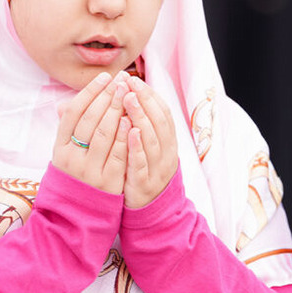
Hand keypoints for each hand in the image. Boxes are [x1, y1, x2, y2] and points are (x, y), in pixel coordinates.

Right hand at [53, 71, 128, 194]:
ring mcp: (89, 171)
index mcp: (60, 148)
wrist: (76, 215)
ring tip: (128, 92)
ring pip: (104, 134)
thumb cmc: (74, 176)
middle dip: (107, 96)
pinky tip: (132, 120)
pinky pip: (118, 154)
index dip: (89, 92)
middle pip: (90, 120)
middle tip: (121, 79)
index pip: (73, 113)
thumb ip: (69, 130)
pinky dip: (125, 135)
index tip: (104, 77)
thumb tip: (65, 103)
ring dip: (117, 110)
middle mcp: (72, 158)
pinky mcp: (107, 182)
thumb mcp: (66, 154)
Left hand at [121, 75, 178, 207]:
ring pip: (152, 139)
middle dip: (144, 100)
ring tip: (127, 99)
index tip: (134, 80)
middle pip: (159, 121)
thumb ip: (138, 125)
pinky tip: (130, 132)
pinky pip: (142, 163)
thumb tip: (123, 97)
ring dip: (140, 116)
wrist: (151, 212)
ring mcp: (158, 168)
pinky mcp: (145, 183)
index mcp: (168, 142)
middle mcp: (167, 153)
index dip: (150, 96)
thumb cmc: (142, 173)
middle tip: (129, 83)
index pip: (163, 113)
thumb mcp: (146, 149)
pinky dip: (137, 146)